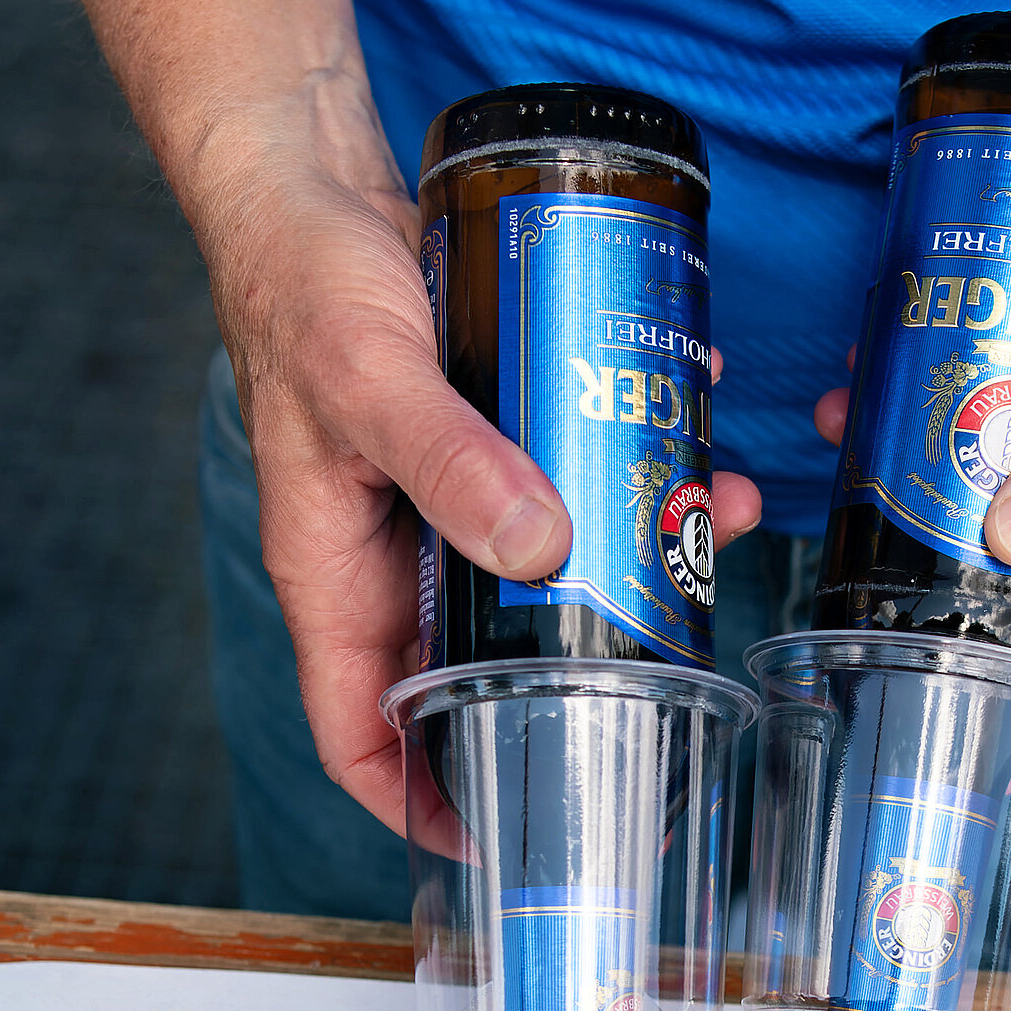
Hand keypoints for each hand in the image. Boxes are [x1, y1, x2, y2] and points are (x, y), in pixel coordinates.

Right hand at [196, 82, 760, 833]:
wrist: (310, 174)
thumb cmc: (302, 279)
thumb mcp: (371, 380)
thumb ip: (451, 463)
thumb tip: (540, 549)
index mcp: (334, 574)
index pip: (359, 734)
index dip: (420, 803)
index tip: (499, 836)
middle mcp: (388, 553)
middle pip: (474, 662)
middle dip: (569, 672)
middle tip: (667, 676)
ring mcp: (439, 499)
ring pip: (537, 571)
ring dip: (626, 559)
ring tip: (709, 524)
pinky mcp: (484, 440)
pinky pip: (560, 486)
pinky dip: (622, 474)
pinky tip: (687, 437)